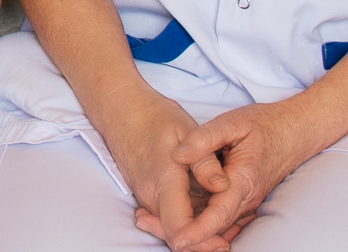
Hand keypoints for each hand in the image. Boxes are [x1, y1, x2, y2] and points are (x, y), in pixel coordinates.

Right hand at [96, 83, 230, 251]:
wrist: (121, 109)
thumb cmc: (155, 117)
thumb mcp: (186, 130)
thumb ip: (205, 162)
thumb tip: (224, 187)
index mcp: (163, 180)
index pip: (177, 226)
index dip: (198, 240)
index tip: (221, 244)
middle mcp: (150, 195)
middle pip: (175, 233)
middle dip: (201, 243)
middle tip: (226, 245)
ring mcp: (146, 197)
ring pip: (170, 227)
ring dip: (194, 234)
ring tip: (222, 237)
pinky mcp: (146, 194)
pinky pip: (166, 216)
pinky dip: (185, 222)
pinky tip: (203, 219)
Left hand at [145, 99, 317, 249]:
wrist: (293, 132)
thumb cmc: (264, 125)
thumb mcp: (233, 122)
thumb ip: (204, 138)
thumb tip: (177, 154)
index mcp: (244, 180)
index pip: (220, 212)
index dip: (198, 229)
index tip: (178, 238)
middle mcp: (246, 199)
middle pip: (213, 228)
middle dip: (182, 232)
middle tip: (145, 221)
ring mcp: (245, 204)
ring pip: (215, 229)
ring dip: (188, 230)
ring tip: (149, 219)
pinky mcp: (241, 204)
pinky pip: (219, 222)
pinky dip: (198, 226)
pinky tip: (174, 218)